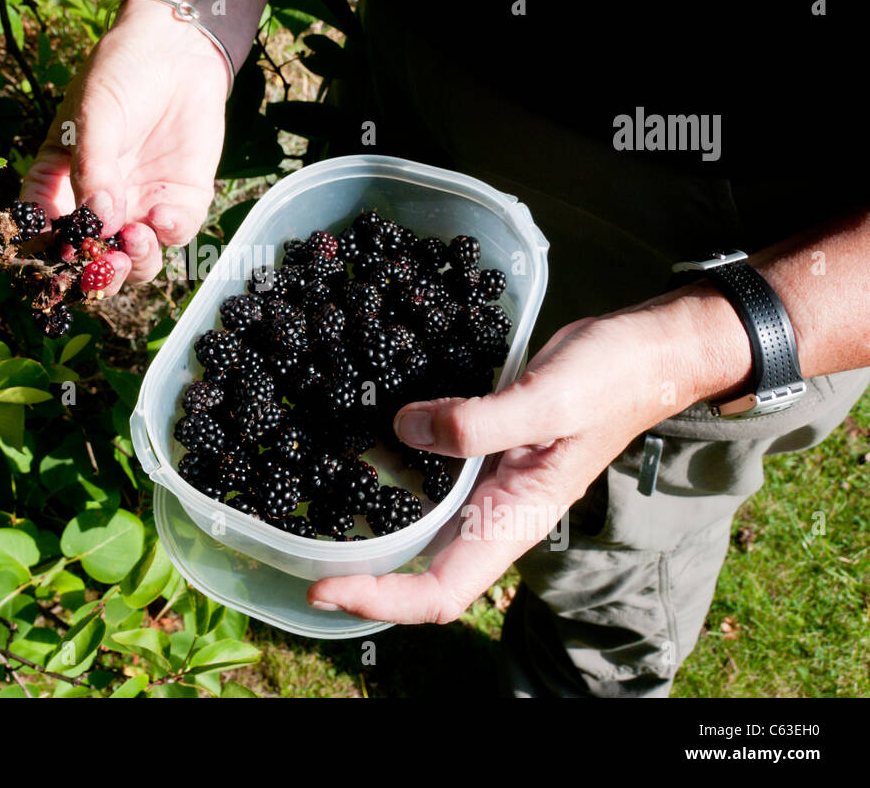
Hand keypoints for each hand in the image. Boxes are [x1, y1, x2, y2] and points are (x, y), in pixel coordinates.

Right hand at [20, 3, 230, 293]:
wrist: (177, 48)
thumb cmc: (120, 72)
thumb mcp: (94, 113)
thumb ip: (92, 166)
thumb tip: (97, 218)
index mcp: (58, 185)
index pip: (44, 234)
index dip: (49, 255)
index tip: (62, 255)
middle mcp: (98, 205)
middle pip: (91, 262)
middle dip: (96, 275)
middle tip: (105, 262)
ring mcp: (140, 206)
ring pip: (135, 261)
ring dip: (134, 263)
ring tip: (136, 238)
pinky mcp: (181, 200)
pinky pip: (175, 234)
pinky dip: (170, 234)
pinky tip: (164, 217)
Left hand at [306, 289, 751, 622]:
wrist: (648, 350)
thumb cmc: (610, 379)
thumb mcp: (546, 399)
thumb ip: (477, 423)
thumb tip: (402, 431)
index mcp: (514, 521)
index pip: (442, 591)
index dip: (381, 599)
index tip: (323, 587)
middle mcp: (496, 514)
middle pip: (422, 572)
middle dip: (364, 578)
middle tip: (300, 558)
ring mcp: (489, 486)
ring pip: (422, 529)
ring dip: (374, 532)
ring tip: (313, 513)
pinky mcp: (483, 451)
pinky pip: (431, 479)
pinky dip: (393, 477)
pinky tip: (361, 455)